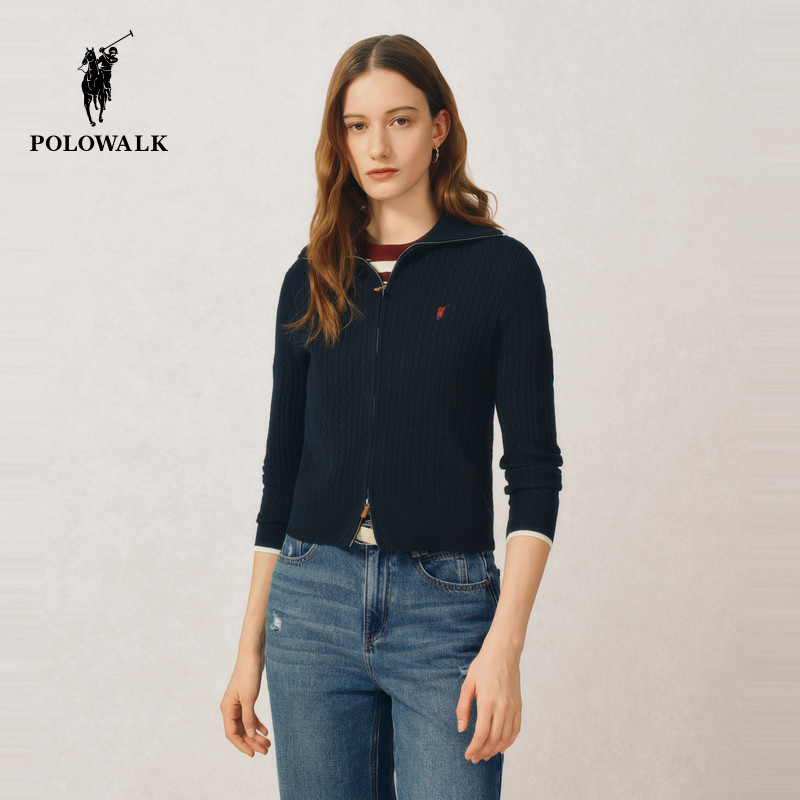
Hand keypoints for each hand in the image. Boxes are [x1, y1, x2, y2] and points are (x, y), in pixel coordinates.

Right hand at [220, 654, 271, 756]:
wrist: (252, 656)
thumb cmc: (248, 674)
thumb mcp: (249, 698)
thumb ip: (248, 717)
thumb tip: (251, 735)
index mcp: (227, 709)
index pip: (232, 734)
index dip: (242, 745)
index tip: (253, 754)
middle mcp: (230, 708)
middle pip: (241, 731)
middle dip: (252, 742)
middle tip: (266, 751)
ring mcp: (238, 704)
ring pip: (246, 725)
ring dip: (256, 735)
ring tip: (268, 744)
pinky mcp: (246, 699)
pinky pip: (250, 716)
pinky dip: (258, 724)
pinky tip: (266, 731)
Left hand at [456, 633, 522, 761]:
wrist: (503, 652)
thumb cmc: (482, 666)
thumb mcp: (467, 684)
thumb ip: (463, 708)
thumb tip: (461, 729)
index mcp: (487, 702)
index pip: (481, 734)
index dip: (474, 748)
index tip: (468, 755)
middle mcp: (502, 707)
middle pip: (493, 739)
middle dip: (483, 752)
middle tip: (474, 758)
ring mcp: (513, 707)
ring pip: (506, 737)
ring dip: (495, 750)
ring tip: (485, 755)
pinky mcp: (519, 705)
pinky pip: (516, 729)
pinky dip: (509, 742)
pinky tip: (501, 747)